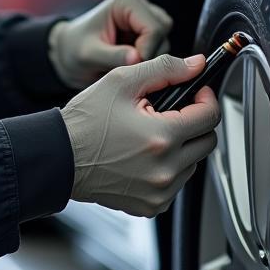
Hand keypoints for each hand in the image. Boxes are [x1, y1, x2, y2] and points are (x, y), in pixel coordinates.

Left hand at [49, 0, 172, 90]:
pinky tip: (127, 65)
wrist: (68, 54)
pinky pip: (159, 51)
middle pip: (163, 34)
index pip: (154, 28)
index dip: (147, 51)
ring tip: (122, 65)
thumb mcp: (88, 54)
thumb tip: (137, 58)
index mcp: (126, 2)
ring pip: (164, 43)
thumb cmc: (75, 49)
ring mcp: (145, 20)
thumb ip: (112, 55)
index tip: (130, 66)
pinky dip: (146, 62)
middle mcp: (139, 7)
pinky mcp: (147, 35)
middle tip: (126, 67)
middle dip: (148, 54)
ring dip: (147, 59)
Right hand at [61, 52, 219, 216]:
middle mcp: (165, 169)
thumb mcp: (121, 82)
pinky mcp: (152, 205)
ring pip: (193, 163)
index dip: (205, 98)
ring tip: (150, 134)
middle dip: (194, 122)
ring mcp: (160, 191)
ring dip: (182, 146)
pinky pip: (176, 184)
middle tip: (169, 112)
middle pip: (207, 141)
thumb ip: (164, 69)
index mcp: (161, 136)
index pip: (210, 116)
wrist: (60, 157)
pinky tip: (143, 155)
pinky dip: (168, 168)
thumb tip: (196, 65)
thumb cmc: (85, 121)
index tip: (196, 93)